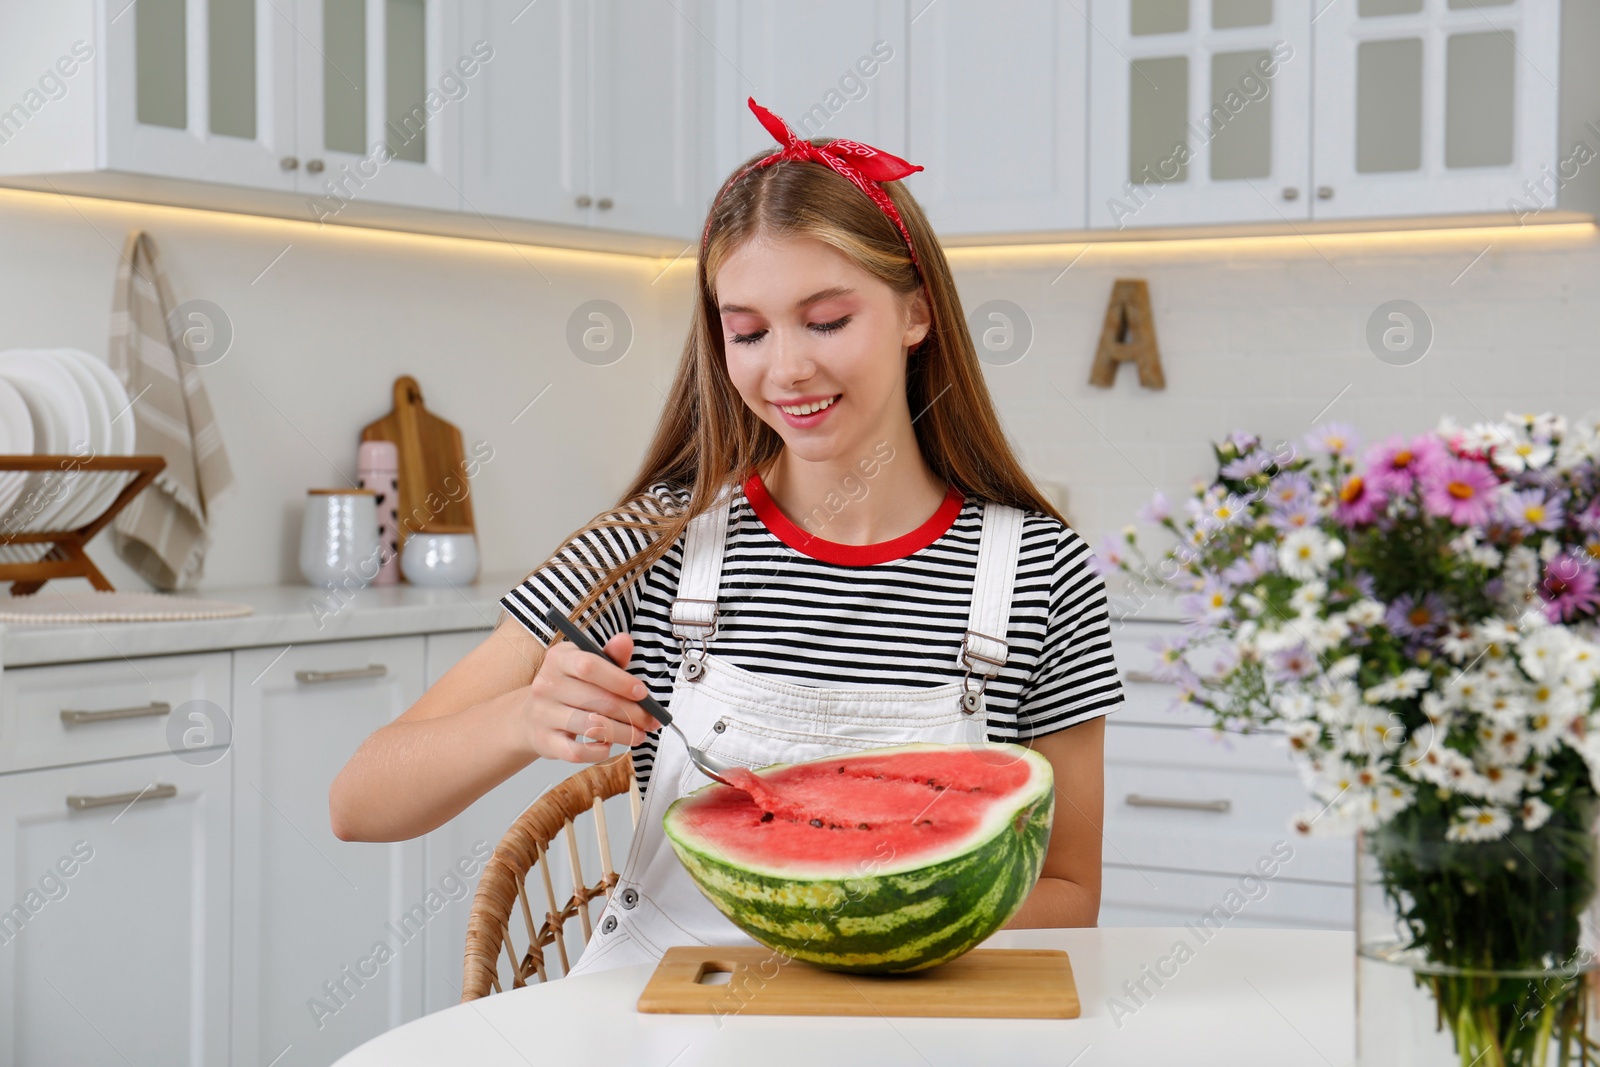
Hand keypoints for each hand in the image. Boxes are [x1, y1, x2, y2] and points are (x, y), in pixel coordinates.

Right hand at [523, 632, 660, 763]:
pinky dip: (599, 751)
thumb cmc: (570, 687)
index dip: (620, 681)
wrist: (533, 715)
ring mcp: (544, 714)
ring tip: (638, 735)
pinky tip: (608, 745)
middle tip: (650, 721)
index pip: (589, 666)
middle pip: (596, 700)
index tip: (642, 693)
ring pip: (591, 727)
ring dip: (623, 733)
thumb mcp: (588, 664)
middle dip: (631, 713)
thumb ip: (611, 656)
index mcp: (560, 659)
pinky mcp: (545, 741)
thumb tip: (625, 641)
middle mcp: (547, 685)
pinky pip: (577, 752)